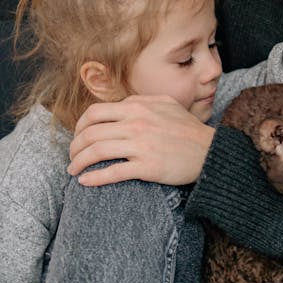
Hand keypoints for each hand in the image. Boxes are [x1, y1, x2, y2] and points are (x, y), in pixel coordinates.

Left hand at [68, 94, 215, 185]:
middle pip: (90, 132)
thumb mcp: (167, 104)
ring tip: (73, 171)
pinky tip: (85, 182)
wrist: (211, 152)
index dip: (79, 126)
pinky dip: (94, 178)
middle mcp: (136, 123)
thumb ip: (142, 100)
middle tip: (72, 157)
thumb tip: (122, 103)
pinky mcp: (147, 166)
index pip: (95, 112)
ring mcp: (141, 145)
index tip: (77, 137)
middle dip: (74, 146)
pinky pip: (113, 172)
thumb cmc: (189, 130)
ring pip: (97, 151)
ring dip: (78, 162)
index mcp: (137, 107)